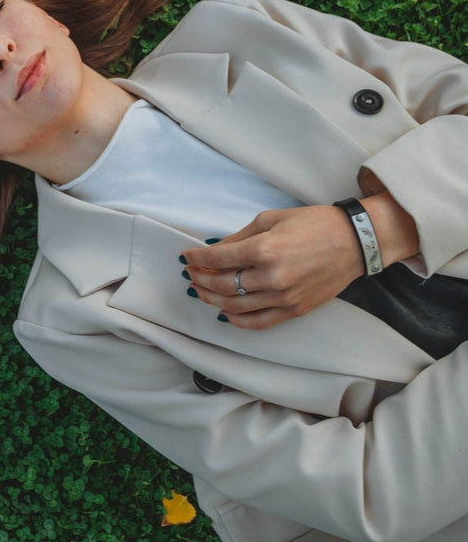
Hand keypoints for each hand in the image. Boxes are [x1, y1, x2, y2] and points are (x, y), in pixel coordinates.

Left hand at [182, 193, 419, 328]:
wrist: (355, 242)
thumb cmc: (313, 224)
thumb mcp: (270, 220)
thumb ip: (238, 237)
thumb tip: (214, 249)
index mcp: (263, 250)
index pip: (217, 259)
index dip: (196, 259)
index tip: (186, 257)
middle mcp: (271, 277)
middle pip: (222, 285)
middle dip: (201, 279)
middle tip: (191, 274)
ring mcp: (284, 297)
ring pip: (236, 307)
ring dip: (213, 300)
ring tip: (201, 291)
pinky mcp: (295, 310)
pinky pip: (259, 322)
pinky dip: (237, 320)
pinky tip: (225, 312)